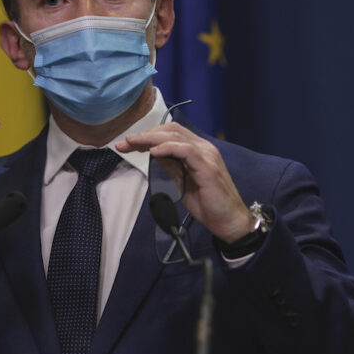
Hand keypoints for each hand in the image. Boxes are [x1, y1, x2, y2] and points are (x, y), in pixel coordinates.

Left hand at [116, 122, 251, 242]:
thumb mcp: (182, 181)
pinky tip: (153, 152)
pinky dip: (167, 148)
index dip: (148, 135)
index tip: (128, 144)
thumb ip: (171, 166)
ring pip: (176, 137)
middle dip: (144, 135)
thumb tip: (154, 154)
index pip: (171, 133)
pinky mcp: (207, 167)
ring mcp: (207, 155)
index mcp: (198, 150)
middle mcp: (203, 148)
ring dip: (150, 139)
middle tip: (124, 143)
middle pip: (171, 131)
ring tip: (132, 143)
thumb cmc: (208, 204)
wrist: (229, 222)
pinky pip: (185, 150)